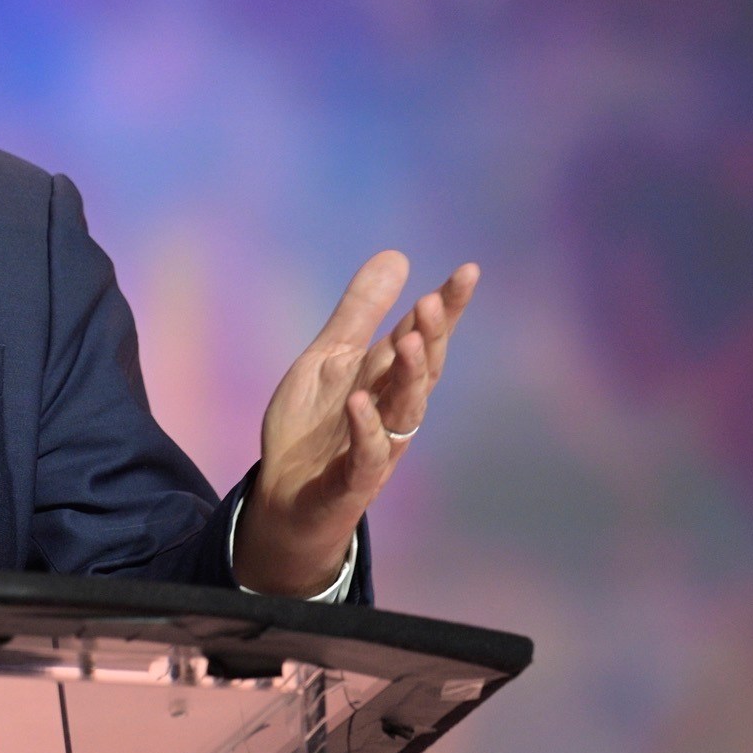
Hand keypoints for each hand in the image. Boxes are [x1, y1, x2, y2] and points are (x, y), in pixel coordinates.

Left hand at [238, 252, 478, 595]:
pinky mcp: (352, 480)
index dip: (446, 309)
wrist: (284, 497)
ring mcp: (377, 446)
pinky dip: (366, 430)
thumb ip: (360, 312)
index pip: (423, 338)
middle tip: (431, 304)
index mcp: (386, 378)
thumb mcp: (330, 357)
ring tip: (407, 341)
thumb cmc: (313, 427)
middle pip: (421, 372)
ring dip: (409, 377)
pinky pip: (368, 456)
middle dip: (429, 339)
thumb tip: (398, 256)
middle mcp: (391, 410)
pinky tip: (360, 402)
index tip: (468, 272)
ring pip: (405, 411)